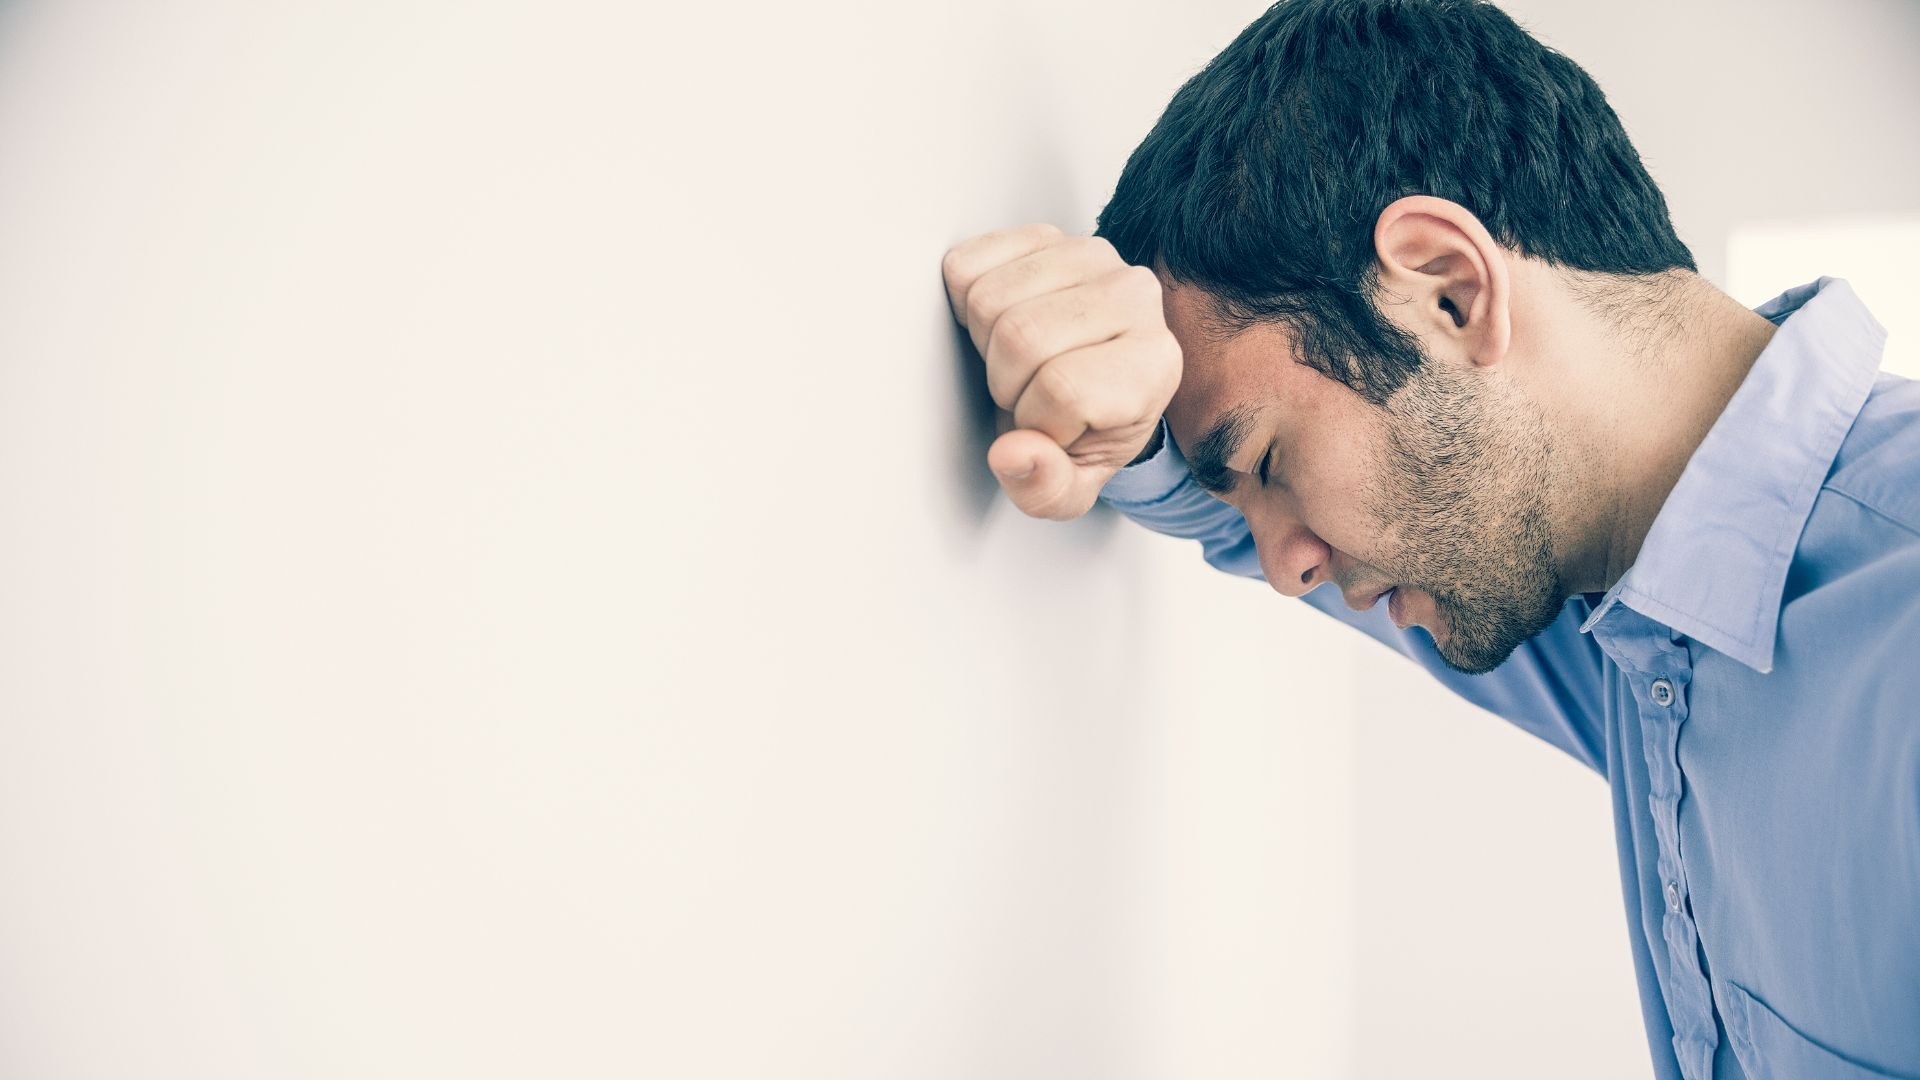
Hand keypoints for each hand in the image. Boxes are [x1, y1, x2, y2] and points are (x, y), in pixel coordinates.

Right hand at [941, 224, 1181, 519]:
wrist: (1095, 381)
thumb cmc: (1087, 431)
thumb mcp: (1071, 486)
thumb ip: (1044, 489)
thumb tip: (1011, 455)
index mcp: (1154, 364)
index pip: (1065, 388)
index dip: (1038, 421)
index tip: (1053, 427)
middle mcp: (1134, 295)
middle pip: (1020, 336)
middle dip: (1006, 382)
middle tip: (1028, 393)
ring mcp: (1090, 256)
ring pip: (990, 299)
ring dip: (984, 344)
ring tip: (1018, 362)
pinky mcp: (1045, 235)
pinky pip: (968, 265)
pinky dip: (964, 304)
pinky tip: (999, 325)